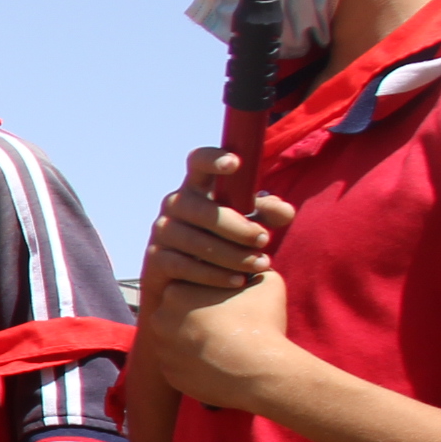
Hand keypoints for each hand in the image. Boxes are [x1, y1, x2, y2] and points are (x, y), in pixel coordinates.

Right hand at [138, 149, 277, 303]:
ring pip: (196, 241)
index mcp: (198, 187)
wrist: (187, 283)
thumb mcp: (247, 224)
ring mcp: (161, 231)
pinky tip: (238, 281)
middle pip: (203, 210)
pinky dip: (214, 275)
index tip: (235, 164)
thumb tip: (286, 212)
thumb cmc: (223, 243)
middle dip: (237, 227)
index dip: (213, 159)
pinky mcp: (154, 259)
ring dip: (233, 255)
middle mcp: (174, 204)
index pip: (199, 162)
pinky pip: (184, 265)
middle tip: (264, 240)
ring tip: (260, 265)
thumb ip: (267, 214)